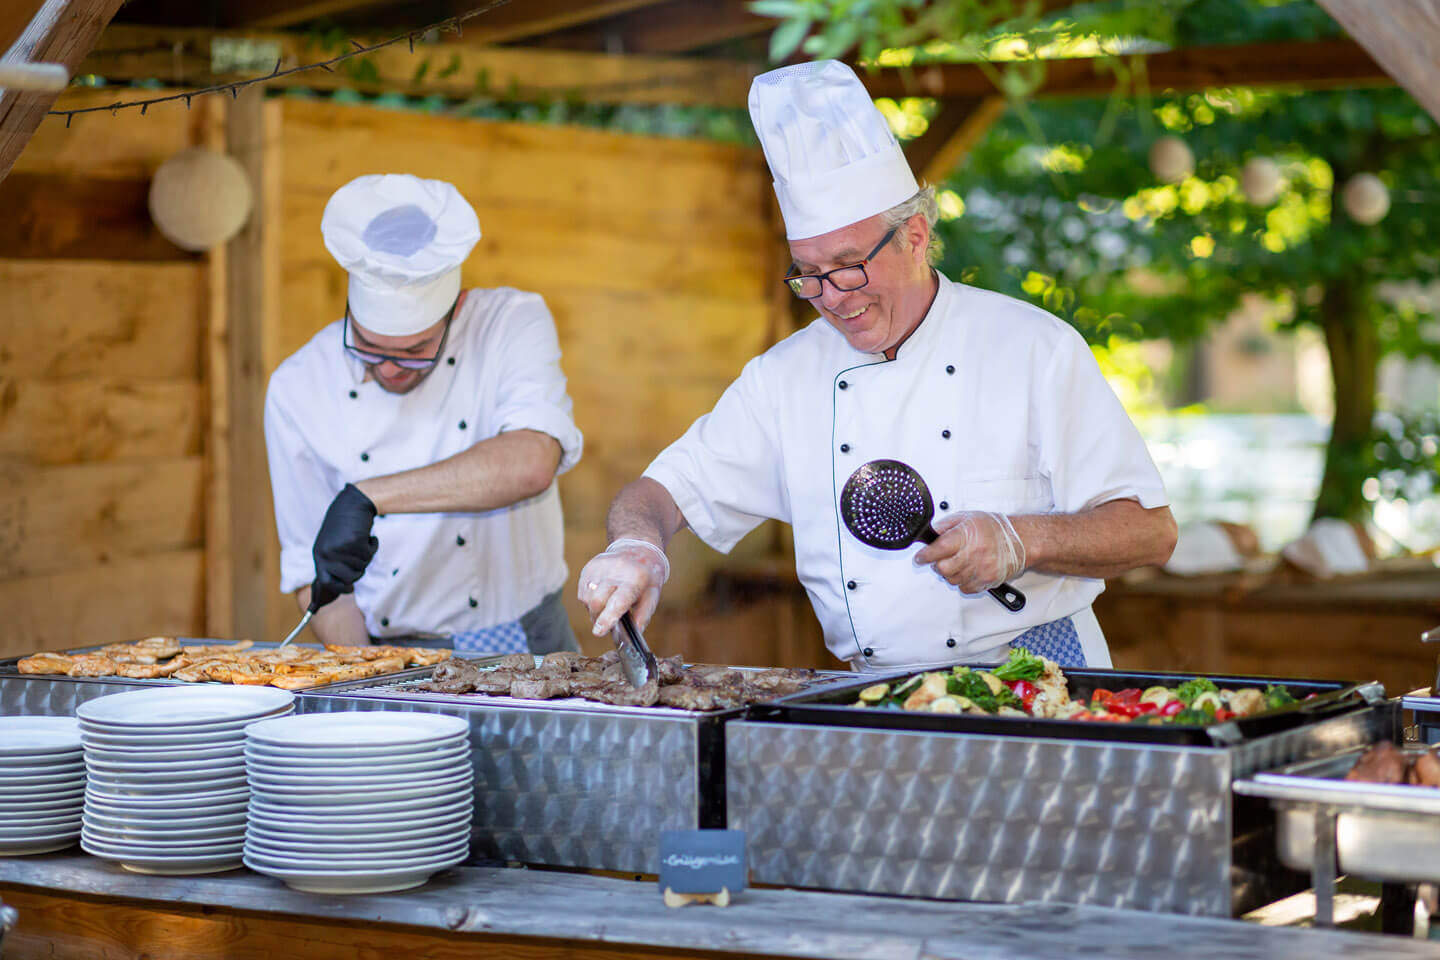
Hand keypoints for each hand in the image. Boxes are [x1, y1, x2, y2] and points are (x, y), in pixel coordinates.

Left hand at [310, 483, 378, 611]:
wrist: (353, 503)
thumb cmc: (344, 526)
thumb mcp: (332, 546)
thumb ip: (333, 564)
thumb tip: (342, 586)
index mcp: (319, 555)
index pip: (326, 581)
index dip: (340, 588)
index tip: (350, 589)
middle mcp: (326, 553)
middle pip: (349, 578)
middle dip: (359, 570)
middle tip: (361, 557)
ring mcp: (339, 548)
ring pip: (362, 566)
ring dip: (366, 555)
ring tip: (361, 541)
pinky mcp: (354, 541)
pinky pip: (370, 554)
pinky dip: (373, 545)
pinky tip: (368, 535)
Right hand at [577, 538, 669, 635]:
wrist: (637, 548)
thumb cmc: (647, 576)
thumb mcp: (653, 595)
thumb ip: (643, 615)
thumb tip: (634, 633)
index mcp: (635, 580)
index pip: (618, 601)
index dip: (607, 617)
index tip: (598, 632)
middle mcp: (615, 571)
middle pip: (597, 601)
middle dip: (598, 617)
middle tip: (606, 622)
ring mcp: (599, 567)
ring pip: (587, 599)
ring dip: (594, 609)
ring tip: (607, 603)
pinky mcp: (589, 567)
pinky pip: (582, 592)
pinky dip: (589, 600)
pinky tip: (601, 594)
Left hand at [913, 511, 1025, 593]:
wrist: (1020, 540)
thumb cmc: (995, 528)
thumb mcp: (967, 517)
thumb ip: (945, 526)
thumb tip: (930, 534)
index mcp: (966, 536)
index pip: (937, 549)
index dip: (924, 556)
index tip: (919, 558)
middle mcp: (974, 554)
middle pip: (942, 568)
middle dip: (937, 565)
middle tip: (940, 559)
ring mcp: (981, 569)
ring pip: (952, 580)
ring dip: (950, 573)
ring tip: (958, 563)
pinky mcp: (987, 581)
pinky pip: (965, 588)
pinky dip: (962, 582)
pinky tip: (967, 571)